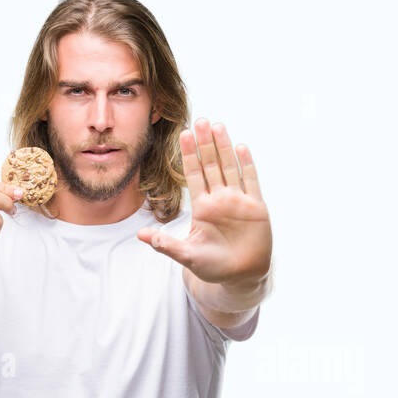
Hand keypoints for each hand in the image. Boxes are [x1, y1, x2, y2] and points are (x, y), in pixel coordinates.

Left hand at [137, 118, 271, 285]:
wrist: (242, 276)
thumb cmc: (214, 267)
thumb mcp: (188, 256)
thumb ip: (167, 245)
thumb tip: (141, 235)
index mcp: (202, 208)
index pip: (194, 175)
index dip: (189, 155)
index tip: (183, 134)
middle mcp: (220, 199)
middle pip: (211, 165)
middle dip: (205, 144)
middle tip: (199, 120)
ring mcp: (238, 201)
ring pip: (230, 168)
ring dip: (224, 147)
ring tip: (217, 126)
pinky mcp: (256, 207)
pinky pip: (251, 181)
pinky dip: (246, 165)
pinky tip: (241, 147)